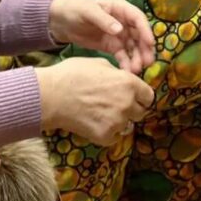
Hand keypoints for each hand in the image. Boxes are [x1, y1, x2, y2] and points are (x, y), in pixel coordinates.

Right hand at [37, 57, 154, 145]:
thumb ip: (117, 74)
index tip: (133, 98)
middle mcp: (128, 103)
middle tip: (115, 106)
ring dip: (118, 121)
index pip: (148, 96)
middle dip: (131, 110)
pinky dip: (106, 132)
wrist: (52, 96)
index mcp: (129, 83)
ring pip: (126, 125)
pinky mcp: (106, 136)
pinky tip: (93, 123)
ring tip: (100, 114)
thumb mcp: (99, 63)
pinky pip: (114, 137)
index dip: (140, 97)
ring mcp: (118, 121)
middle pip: (141, 112)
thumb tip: (121, 79)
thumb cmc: (73, 74)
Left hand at [48, 0, 155, 72]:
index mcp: (120, 8)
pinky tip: (127, 72)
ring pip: (133, 47)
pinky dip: (126, 63)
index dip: (145, 30)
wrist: (62, 22)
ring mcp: (119, 35)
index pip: (138, 18)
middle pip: (139, 35)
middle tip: (147, 62)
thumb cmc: (76, 10)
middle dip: (144, 48)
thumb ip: (103, 20)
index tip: (150, 43)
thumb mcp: (88, 11)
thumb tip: (120, 30)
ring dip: (137, 58)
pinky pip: (123, 55)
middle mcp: (123, 21)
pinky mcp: (113, 46)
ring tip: (137, 70)